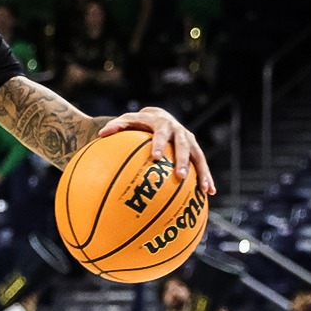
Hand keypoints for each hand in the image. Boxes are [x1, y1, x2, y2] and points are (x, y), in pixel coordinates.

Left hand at [96, 105, 216, 195]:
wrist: (158, 116)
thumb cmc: (138, 123)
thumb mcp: (127, 121)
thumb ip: (116, 127)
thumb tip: (100, 134)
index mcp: (162, 123)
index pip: (161, 133)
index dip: (159, 144)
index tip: (155, 157)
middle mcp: (179, 131)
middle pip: (183, 145)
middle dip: (182, 161)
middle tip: (180, 176)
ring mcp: (189, 140)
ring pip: (198, 156)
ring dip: (202, 172)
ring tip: (204, 188)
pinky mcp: (194, 150)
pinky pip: (202, 164)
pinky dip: (206, 177)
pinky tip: (209, 193)